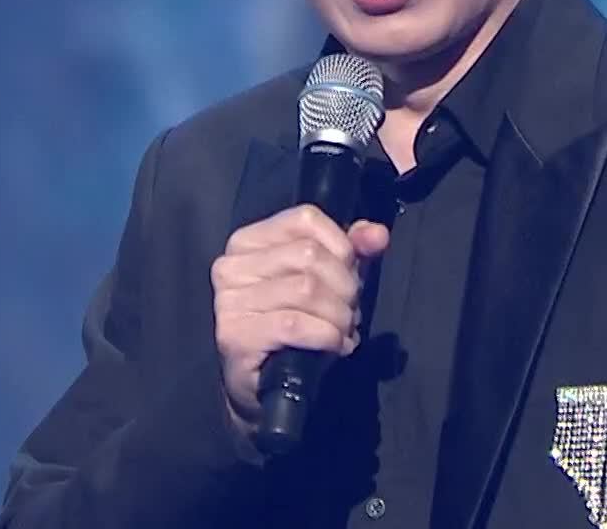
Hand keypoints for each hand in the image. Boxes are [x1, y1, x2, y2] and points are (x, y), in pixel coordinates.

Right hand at [211, 203, 389, 433]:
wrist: (263, 388)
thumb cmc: (294, 327)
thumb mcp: (326, 280)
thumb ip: (352, 250)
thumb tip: (378, 234)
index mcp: (247, 242)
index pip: (305, 219)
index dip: (342, 246)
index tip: (351, 274)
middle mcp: (231, 266)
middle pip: (309, 255)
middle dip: (344, 287)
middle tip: (350, 312)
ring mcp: (229, 302)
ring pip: (306, 290)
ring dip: (339, 316)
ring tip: (343, 331)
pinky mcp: (235, 336)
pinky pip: (295, 324)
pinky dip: (326, 336)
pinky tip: (334, 346)